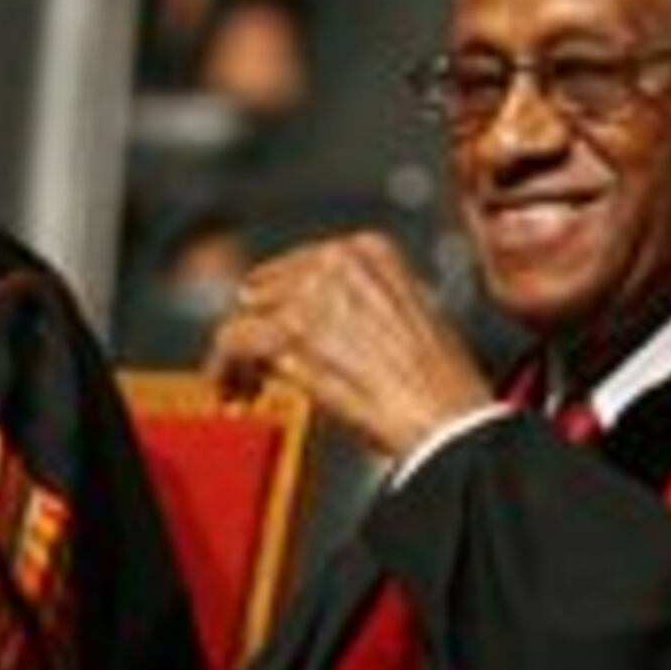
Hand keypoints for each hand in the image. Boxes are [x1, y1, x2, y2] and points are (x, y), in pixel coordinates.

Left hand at [202, 231, 496, 462]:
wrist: (446, 418)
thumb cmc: (440, 384)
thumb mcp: (411, 316)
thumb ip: (364, 304)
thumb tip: (324, 322)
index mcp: (370, 250)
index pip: (300, 266)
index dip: (285, 304)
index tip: (278, 328)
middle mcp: (336, 262)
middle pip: (266, 287)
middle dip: (260, 327)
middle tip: (259, 366)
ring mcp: (309, 296)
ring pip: (244, 314)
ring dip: (241, 352)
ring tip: (245, 383)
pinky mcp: (287, 334)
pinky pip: (232, 341)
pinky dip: (225, 367)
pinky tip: (231, 388)